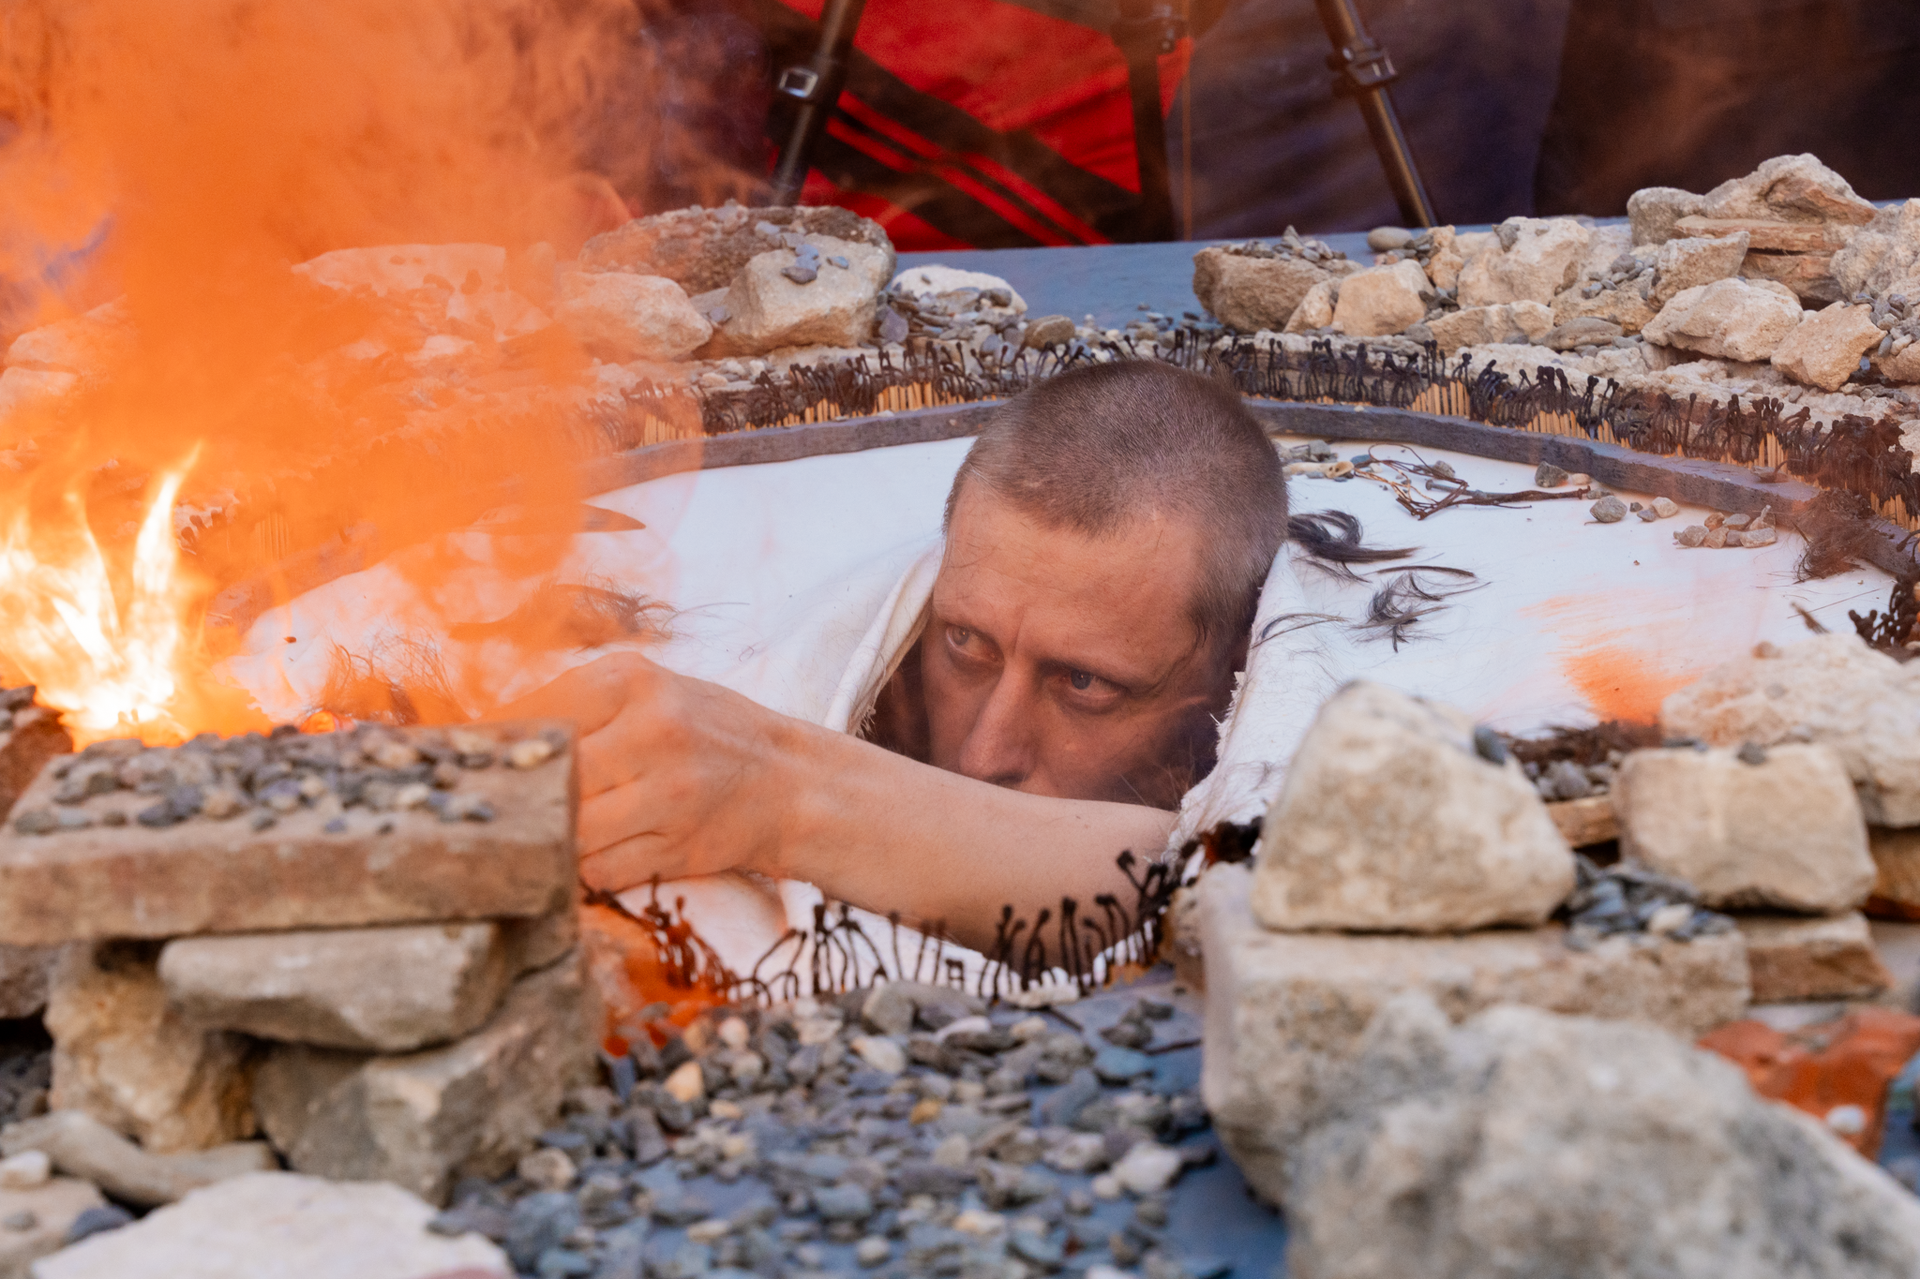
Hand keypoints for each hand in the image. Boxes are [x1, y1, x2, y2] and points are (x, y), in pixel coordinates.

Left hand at [499, 652, 810, 894]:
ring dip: (548, 836)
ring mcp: (667, 794)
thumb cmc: (706, 732)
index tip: (461, 763)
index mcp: (632, 681)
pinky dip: (582, 868)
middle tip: (486, 807)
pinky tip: (588, 853)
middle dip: (514, 797)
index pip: (532, 716)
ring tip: (537, 831)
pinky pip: (598, 870)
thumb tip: (481, 736)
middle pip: (545, 776)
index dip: (489, 746)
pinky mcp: (676, 847)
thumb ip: (575, 707)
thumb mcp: (647, 693)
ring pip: (567, 829)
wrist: (789, 782)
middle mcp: (651, 732)